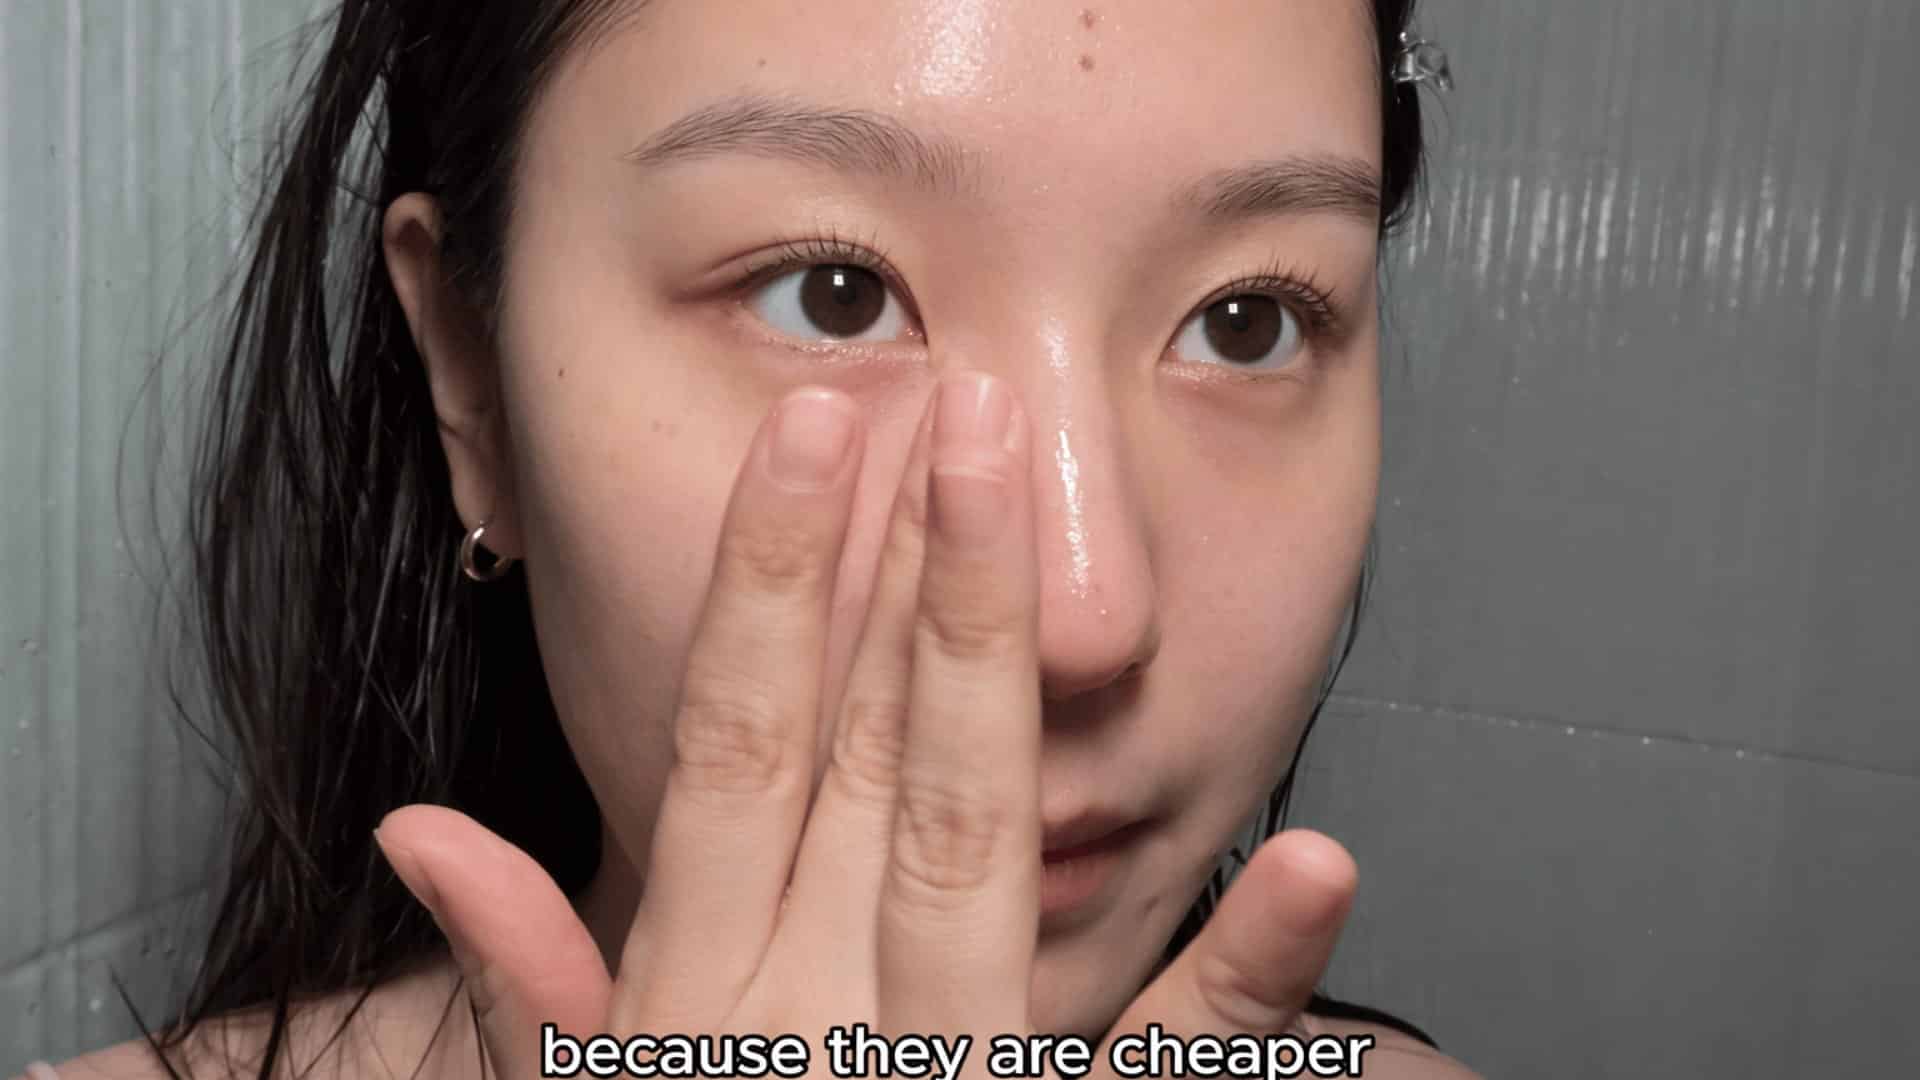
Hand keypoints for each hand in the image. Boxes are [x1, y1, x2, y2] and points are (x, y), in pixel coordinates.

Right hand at [373, 371, 1360, 1077]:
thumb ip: (531, 981)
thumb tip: (421, 830)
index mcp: (703, 998)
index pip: (736, 750)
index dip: (766, 584)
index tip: (811, 433)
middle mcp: (821, 1020)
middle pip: (874, 765)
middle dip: (911, 577)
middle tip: (951, 403)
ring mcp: (946, 1079)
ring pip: (979, 848)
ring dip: (1001, 672)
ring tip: (1034, 513)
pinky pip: (1160, 1067)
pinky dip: (1243, 979)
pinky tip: (1314, 861)